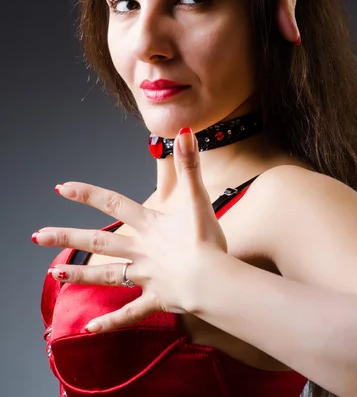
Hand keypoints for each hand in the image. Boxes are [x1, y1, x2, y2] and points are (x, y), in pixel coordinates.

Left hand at [33, 128, 226, 332]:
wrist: (212, 282)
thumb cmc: (206, 241)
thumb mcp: (198, 198)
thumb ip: (189, 165)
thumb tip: (183, 132)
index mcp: (148, 226)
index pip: (112, 203)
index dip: (87, 194)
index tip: (61, 188)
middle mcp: (140, 251)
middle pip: (98, 241)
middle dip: (67, 237)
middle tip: (37, 236)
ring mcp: (144, 277)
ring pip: (106, 275)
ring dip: (79, 275)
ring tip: (53, 276)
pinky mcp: (154, 300)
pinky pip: (128, 314)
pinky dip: (110, 322)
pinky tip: (89, 330)